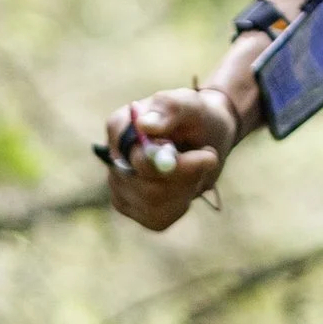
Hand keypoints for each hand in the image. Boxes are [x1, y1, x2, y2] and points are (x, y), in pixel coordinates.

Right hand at [102, 84, 240, 229]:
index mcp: (121, 127)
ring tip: (195, 168)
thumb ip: (170, 109)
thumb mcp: (192, 105)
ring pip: (152, 204)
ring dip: (185, 189)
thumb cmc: (197, 117)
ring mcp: (119, 186)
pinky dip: (179, 205)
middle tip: (208, 157)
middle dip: (186, 175)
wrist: (206, 136)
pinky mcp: (132, 209)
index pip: (136, 157)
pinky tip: (184, 187)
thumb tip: (144, 125)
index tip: (208, 156)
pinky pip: (156, 218)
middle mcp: (114, 158)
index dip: (173, 164)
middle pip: (146, 186)